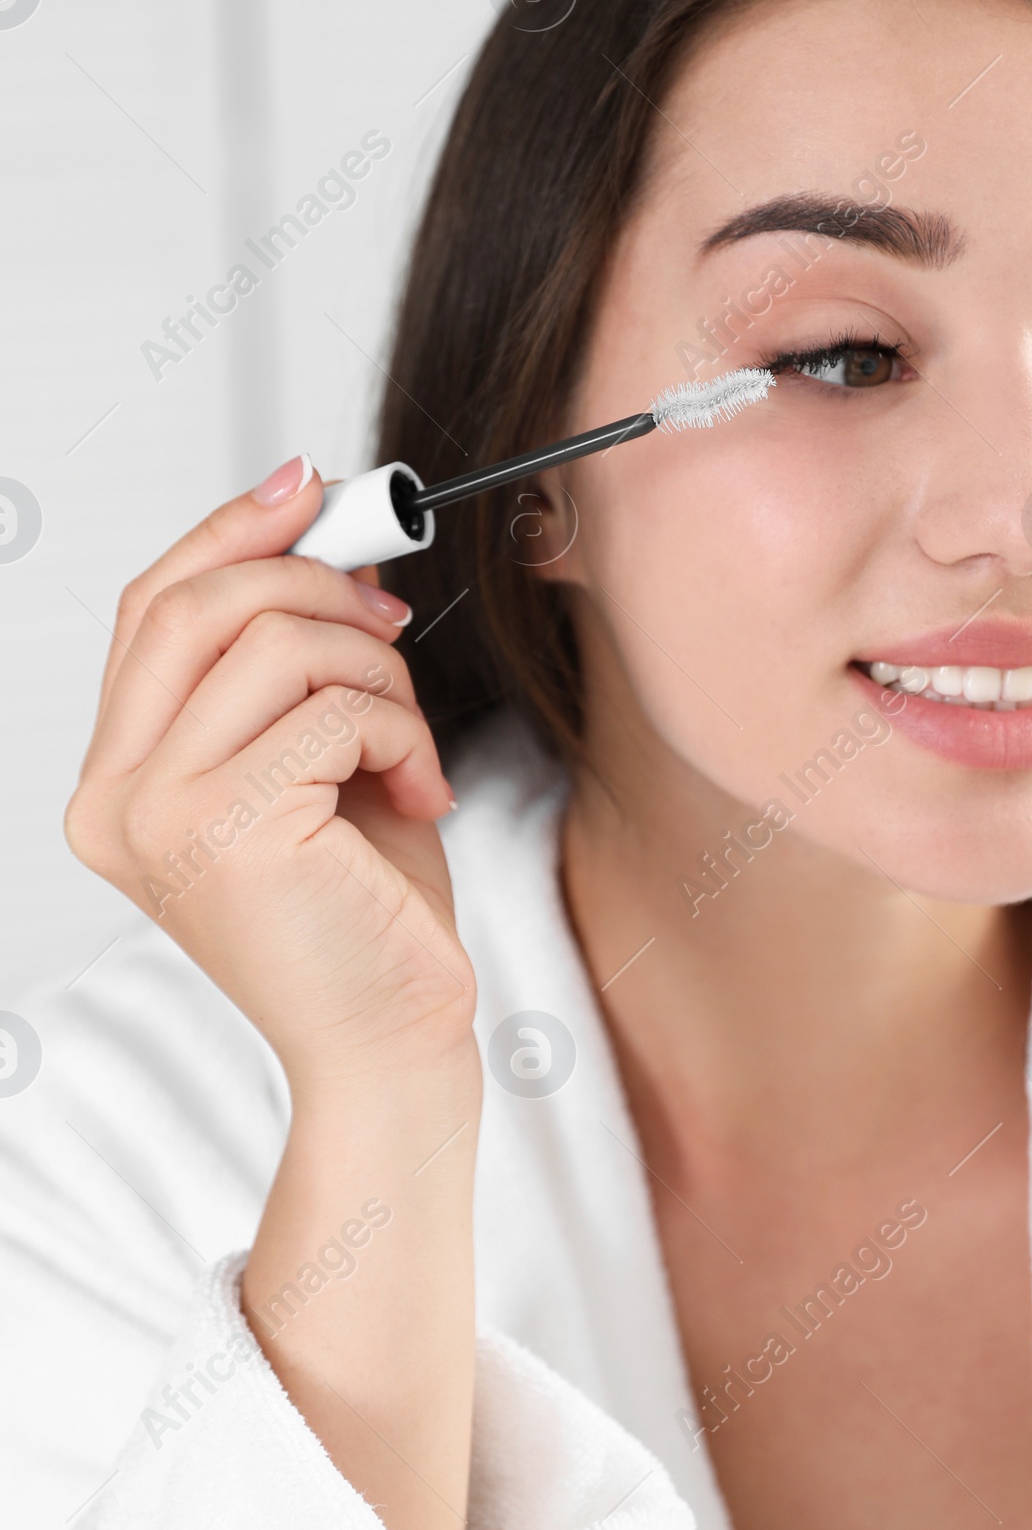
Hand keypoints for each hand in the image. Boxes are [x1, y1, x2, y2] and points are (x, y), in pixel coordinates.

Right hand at [66, 456, 476, 1090]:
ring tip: (408, 749)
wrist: (392, 1044)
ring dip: (379, 677)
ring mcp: (157, 815)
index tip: (310, 485)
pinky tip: (420, 796)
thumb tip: (320, 525)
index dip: (232, 531)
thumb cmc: (363, 915)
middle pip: (199, 604)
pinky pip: (333, 711)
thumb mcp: (320, 760)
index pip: (153, 610)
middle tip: (391, 620)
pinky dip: (404, 734)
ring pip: (279, 646)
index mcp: (118, 780)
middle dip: (315, 582)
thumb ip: (296, 658)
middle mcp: (113, 798)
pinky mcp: (226, 831)